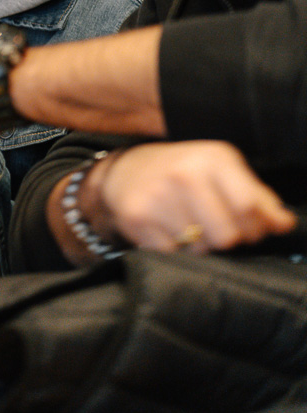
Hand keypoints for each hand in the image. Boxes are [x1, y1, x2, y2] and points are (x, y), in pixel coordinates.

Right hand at [93, 141, 296, 253]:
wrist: (127, 170)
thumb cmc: (184, 171)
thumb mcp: (222, 171)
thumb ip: (258, 198)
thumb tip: (285, 224)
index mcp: (212, 158)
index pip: (248, 207)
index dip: (254, 227)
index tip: (248, 228)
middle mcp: (184, 174)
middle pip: (226, 236)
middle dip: (226, 240)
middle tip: (215, 229)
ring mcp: (158, 196)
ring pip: (200, 249)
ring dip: (199, 246)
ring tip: (188, 225)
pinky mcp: (137, 217)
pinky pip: (172, 254)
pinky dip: (174, 250)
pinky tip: (168, 230)